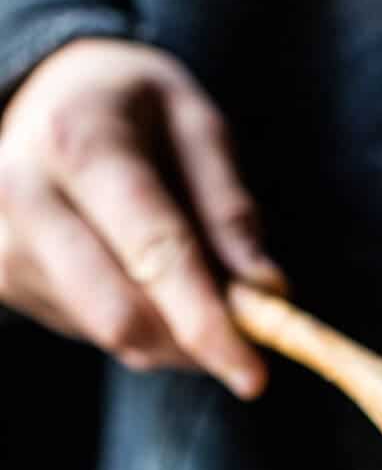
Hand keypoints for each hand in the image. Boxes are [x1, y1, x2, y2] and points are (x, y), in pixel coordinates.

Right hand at [0, 38, 283, 395]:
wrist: (40, 95)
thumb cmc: (131, 107)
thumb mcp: (194, 123)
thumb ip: (229, 206)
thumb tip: (267, 292)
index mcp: (77, 141)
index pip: (152, 252)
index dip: (207, 321)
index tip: (254, 375)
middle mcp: (22, 195)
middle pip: (121, 314)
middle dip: (194, 344)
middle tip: (250, 342)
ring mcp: (2, 244)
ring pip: (109, 334)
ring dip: (172, 335)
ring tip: (194, 286)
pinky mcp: (0, 280)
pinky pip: (89, 332)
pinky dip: (138, 325)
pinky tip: (138, 276)